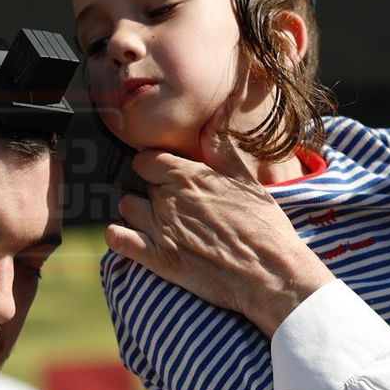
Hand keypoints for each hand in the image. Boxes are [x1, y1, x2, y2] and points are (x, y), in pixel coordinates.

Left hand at [104, 110, 334, 335]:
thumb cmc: (264, 226)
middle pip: (142, 184)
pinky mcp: (159, 260)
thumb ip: (222, 149)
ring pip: (128, 208)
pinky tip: (126, 236)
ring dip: (137, 211)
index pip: (147, 159)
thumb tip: (217, 115)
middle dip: (154, 191)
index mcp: (188, 176)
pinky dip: (118, 236)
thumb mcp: (247, 180)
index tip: (165, 173)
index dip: (155, 166)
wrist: (270, 274)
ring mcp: (161, 230)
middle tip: (174, 202)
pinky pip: (120, 241)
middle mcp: (169, 200)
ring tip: (154, 219)